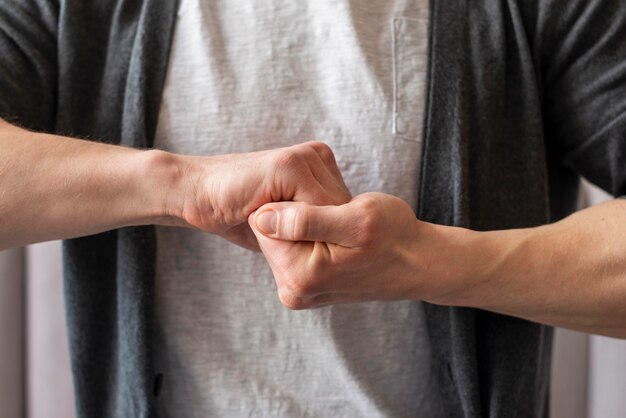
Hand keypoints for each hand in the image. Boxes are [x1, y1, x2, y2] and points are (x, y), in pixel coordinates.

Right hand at [170, 141, 351, 249]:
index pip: (347, 210)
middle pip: (344, 211)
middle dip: (325, 238)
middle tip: (295, 251)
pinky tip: (272, 233)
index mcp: (320, 165)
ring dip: (311, 237)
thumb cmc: (239, 215)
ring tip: (279, 240)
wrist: (197, 197)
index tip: (312, 255)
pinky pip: (314, 212)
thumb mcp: (285, 224)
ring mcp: (304, 157)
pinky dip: (298, 233)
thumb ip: (313, 228)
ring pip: (332, 214)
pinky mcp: (288, 165)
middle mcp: (317, 156)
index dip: (332, 238)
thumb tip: (345, 253)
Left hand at [248, 192, 435, 307]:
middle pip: (269, 234)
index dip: (290, 201)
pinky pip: (293, 248)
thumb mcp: (356, 219)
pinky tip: (335, 234)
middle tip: (335, 214)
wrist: (418, 262)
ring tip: (338, 225)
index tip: (324, 203)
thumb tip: (259, 217)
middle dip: (295, 215)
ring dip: (304, 224)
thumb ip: (305, 219)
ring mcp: (299, 290)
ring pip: (281, 239)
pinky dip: (310, 235)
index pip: (264, 223)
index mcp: (301, 275)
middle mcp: (294, 289)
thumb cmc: (395, 236)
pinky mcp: (305, 285)